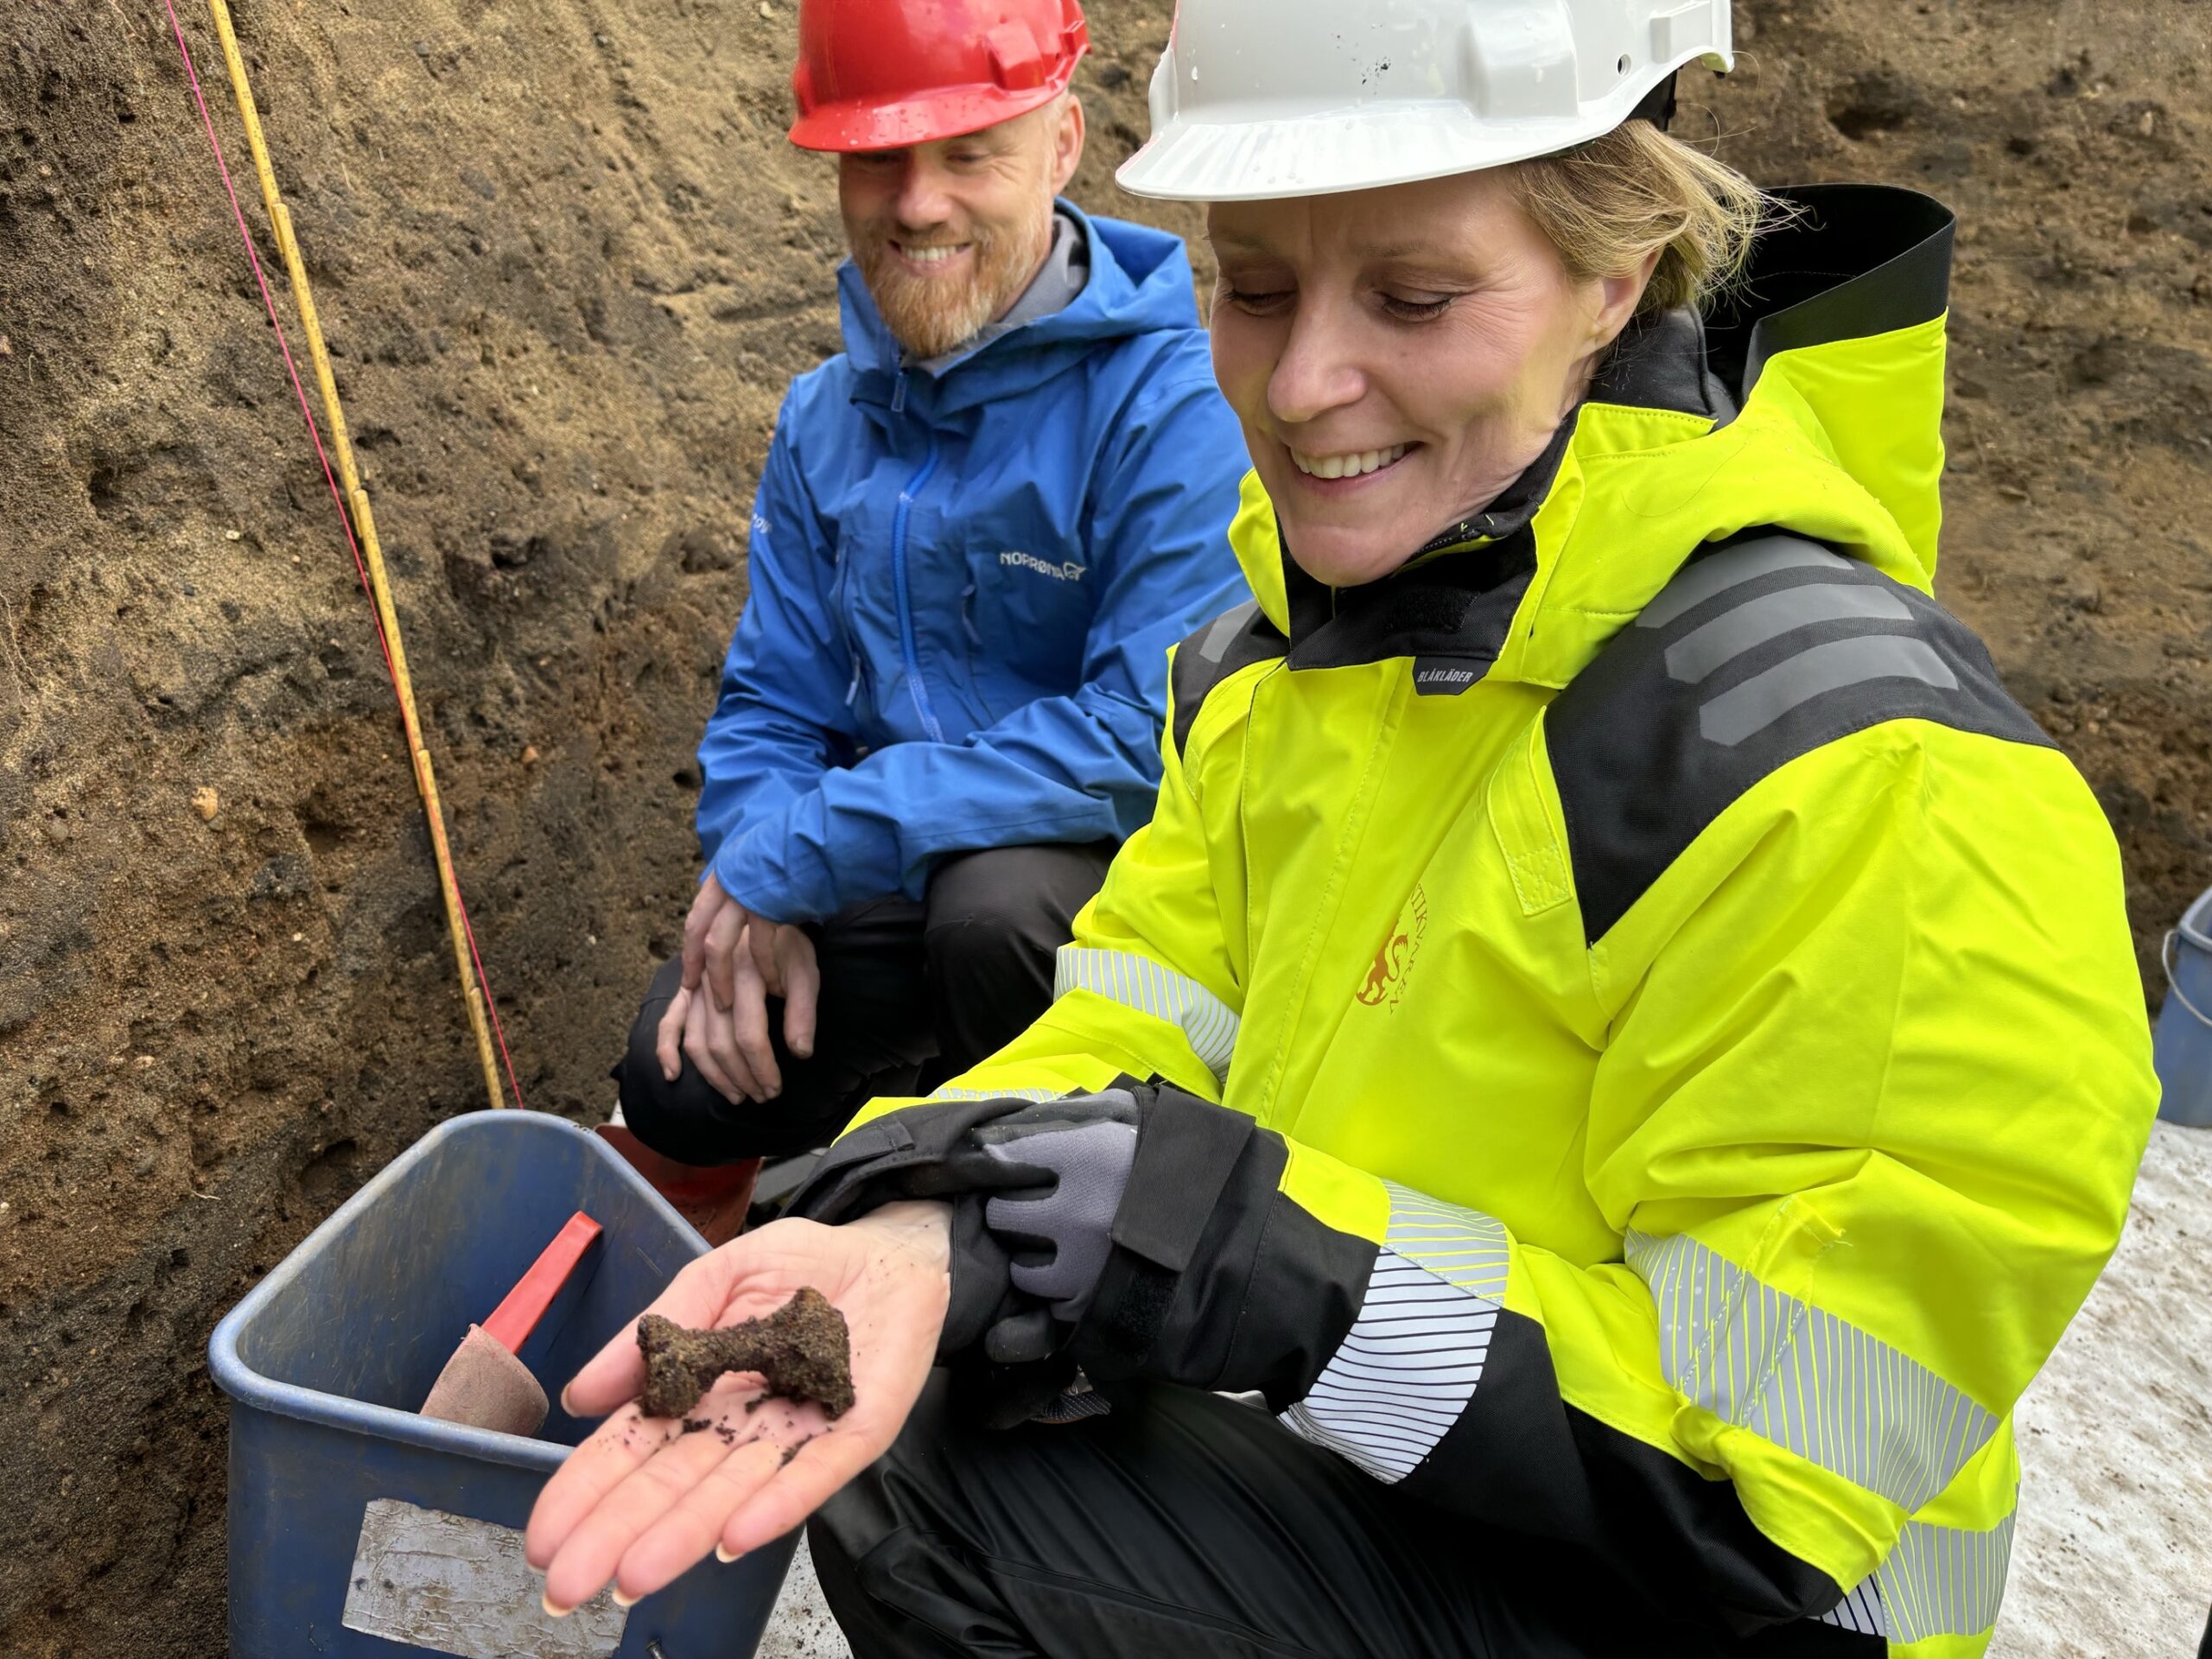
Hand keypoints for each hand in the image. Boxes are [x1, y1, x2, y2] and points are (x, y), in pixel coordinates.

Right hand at [526, 1203, 950, 1613]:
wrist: (890, 1249)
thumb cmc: (802, 1264)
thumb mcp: (716, 1279)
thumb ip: (659, 1332)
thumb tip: (583, 1396)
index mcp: (699, 1393)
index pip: (633, 1450)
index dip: (588, 1490)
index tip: (544, 1535)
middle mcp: (742, 1428)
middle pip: (672, 1486)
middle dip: (618, 1535)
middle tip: (567, 1585)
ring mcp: (796, 1436)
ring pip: (732, 1494)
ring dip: (683, 1535)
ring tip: (632, 1575)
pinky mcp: (853, 1434)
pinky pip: (814, 1477)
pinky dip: (775, 1507)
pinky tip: (734, 1538)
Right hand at [656, 876, 818, 1100]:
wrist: (756, 909)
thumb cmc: (784, 943)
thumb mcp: (804, 969)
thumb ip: (803, 1010)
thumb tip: (802, 1053)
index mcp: (744, 975)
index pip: (749, 1035)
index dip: (762, 1068)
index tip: (775, 1089)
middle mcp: (714, 981)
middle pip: (721, 1043)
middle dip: (742, 1078)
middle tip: (761, 1096)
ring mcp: (694, 986)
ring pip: (695, 1040)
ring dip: (714, 1075)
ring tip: (737, 1094)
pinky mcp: (684, 989)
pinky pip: (668, 1023)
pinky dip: (667, 1051)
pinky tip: (674, 1075)